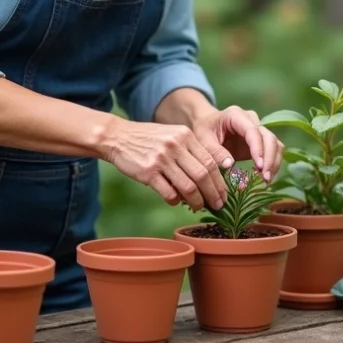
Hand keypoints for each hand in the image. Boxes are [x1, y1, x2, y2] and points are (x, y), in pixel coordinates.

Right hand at [103, 119, 227, 211]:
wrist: (118, 137)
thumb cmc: (148, 139)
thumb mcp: (172, 135)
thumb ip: (190, 151)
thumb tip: (210, 177)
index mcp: (185, 135)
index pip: (210, 161)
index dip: (220, 182)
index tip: (224, 194)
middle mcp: (175, 146)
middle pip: (203, 175)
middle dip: (213, 194)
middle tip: (217, 206)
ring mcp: (161, 159)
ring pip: (188, 187)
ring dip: (196, 201)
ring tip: (198, 207)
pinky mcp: (148, 172)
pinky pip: (169, 193)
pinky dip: (175, 201)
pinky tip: (176, 201)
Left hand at [191, 105, 284, 182]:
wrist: (207, 124)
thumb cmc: (204, 130)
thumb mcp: (203, 140)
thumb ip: (215, 151)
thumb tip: (230, 165)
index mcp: (235, 115)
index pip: (252, 131)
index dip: (258, 149)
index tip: (259, 167)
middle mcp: (251, 120)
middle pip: (269, 137)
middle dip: (270, 158)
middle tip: (265, 178)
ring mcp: (258, 129)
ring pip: (275, 144)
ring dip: (274, 162)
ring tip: (266, 180)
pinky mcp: (261, 141)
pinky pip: (273, 151)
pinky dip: (272, 164)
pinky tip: (265, 177)